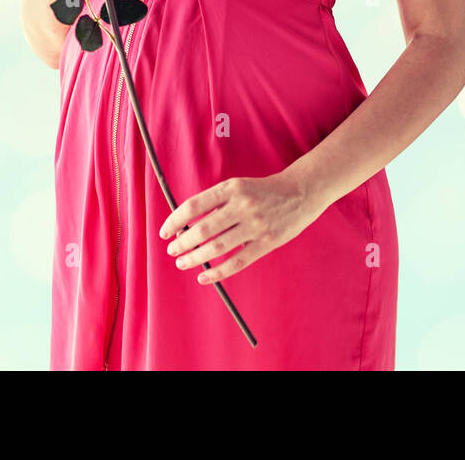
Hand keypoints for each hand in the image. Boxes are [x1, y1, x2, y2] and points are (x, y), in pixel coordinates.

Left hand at [158, 172, 326, 284]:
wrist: (301, 192)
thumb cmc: (263, 191)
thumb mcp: (238, 187)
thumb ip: (216, 204)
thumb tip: (188, 227)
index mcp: (232, 188)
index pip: (194, 205)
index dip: (175, 220)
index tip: (164, 232)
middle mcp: (242, 205)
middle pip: (203, 229)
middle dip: (182, 243)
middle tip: (172, 251)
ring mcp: (255, 225)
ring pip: (217, 247)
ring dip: (195, 258)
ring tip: (182, 263)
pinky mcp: (266, 242)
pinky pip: (237, 262)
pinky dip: (218, 272)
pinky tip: (204, 276)